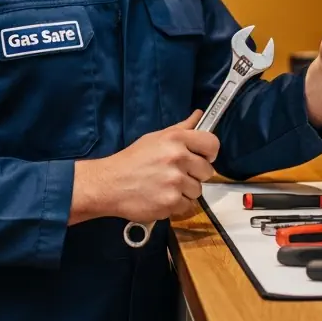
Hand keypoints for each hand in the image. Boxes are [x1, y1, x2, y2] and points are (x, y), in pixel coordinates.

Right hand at [70, 110, 219, 224]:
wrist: (109, 184)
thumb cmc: (132, 160)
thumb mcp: (155, 138)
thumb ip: (181, 128)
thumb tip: (198, 115)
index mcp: (175, 139)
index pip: (212, 144)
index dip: (209, 153)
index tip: (202, 158)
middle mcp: (177, 158)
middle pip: (207, 171)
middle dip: (195, 175)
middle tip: (176, 174)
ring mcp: (175, 182)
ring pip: (198, 190)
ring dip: (185, 191)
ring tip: (165, 186)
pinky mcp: (171, 202)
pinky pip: (187, 205)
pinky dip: (176, 204)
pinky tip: (161, 197)